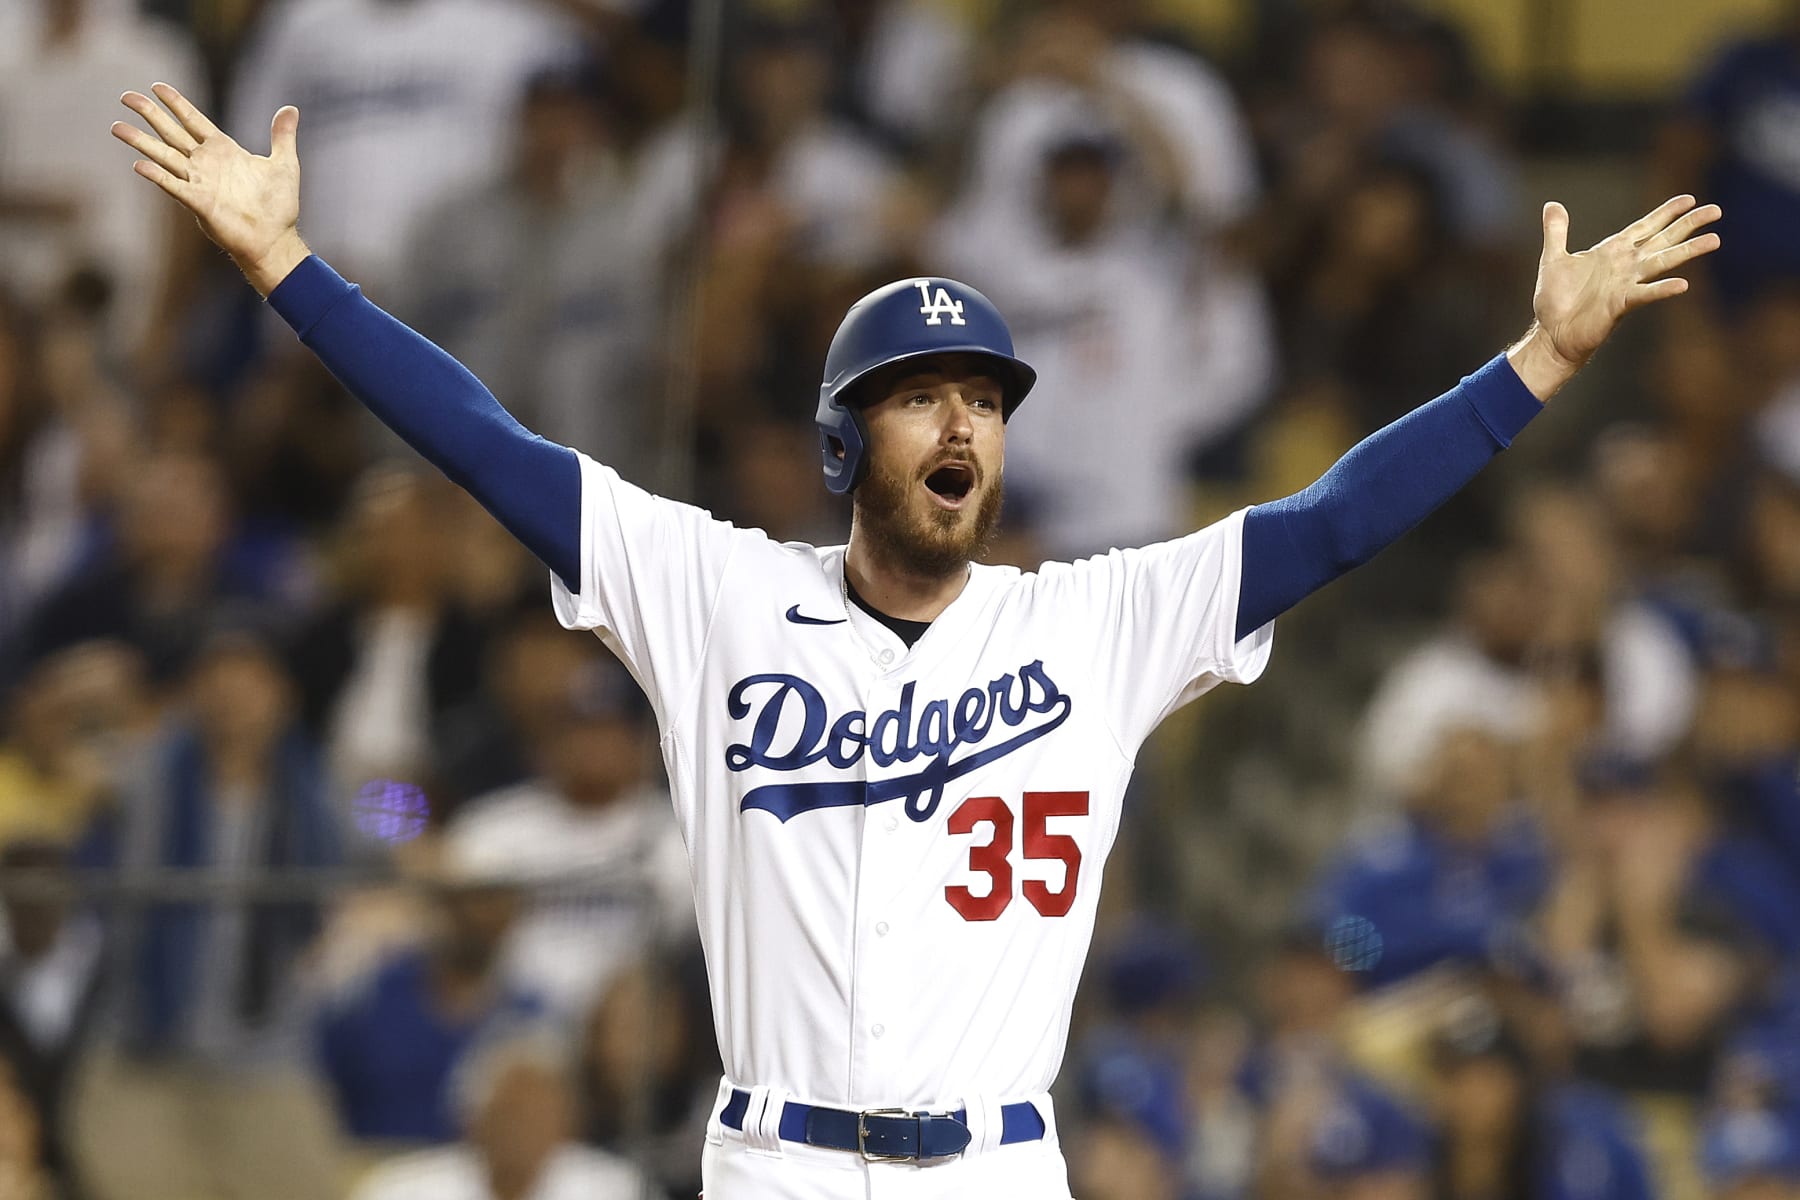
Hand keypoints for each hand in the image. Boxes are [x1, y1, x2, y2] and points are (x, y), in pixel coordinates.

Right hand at [111, 82, 308, 295]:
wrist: (276, 239)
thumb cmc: (279, 206)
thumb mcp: (284, 164)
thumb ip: (283, 136)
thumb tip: (291, 108)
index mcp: (224, 150)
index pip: (193, 120)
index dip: (176, 104)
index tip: (156, 86)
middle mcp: (206, 164)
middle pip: (171, 133)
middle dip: (150, 114)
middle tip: (125, 96)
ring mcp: (199, 182)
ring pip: (164, 156)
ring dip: (141, 142)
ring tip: (116, 127)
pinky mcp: (199, 203)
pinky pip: (173, 186)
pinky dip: (158, 176)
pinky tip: (139, 165)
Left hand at [1508, 196, 1720, 400]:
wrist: (1551, 334)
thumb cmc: (1555, 300)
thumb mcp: (1552, 258)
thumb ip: (1556, 231)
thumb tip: (1552, 204)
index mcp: (1612, 252)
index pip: (1644, 227)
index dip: (1666, 213)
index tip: (1689, 199)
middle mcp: (1625, 266)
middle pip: (1663, 239)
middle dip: (1688, 224)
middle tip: (1716, 210)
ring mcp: (1626, 284)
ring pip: (1663, 262)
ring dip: (1688, 251)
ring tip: (1715, 240)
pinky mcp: (1620, 304)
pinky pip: (1645, 294)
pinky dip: (1663, 289)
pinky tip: (1682, 284)